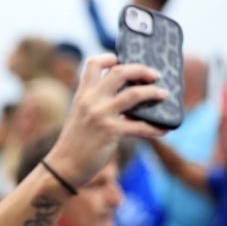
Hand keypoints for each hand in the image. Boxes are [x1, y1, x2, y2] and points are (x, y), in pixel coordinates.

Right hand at [46, 54, 166, 188]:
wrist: (62, 167)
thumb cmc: (74, 144)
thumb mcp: (80, 117)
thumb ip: (96, 104)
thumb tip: (127, 99)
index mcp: (82, 95)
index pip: (94, 63)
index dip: (110, 58)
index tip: (122, 60)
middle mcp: (91, 101)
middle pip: (120, 72)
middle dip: (142, 70)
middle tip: (155, 75)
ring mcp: (101, 115)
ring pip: (134, 94)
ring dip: (154, 93)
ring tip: (164, 95)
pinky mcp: (110, 132)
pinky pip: (140, 126)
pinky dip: (155, 128)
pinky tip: (164, 130)